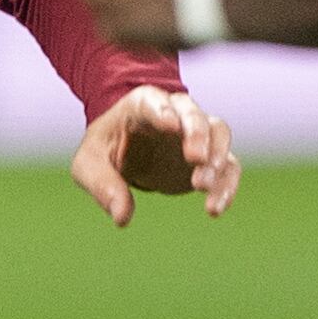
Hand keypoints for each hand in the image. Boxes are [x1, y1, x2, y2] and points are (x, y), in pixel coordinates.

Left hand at [70, 85, 239, 228]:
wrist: (128, 152)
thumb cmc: (106, 150)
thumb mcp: (89, 165)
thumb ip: (102, 185)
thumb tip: (121, 217)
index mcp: (141, 105)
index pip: (153, 101)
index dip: (162, 110)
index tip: (170, 125)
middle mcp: (175, 112)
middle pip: (193, 114)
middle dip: (197, 135)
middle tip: (197, 159)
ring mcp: (197, 133)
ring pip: (218, 134)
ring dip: (216, 158)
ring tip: (201, 187)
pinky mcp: (210, 157)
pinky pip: (229, 165)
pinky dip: (226, 185)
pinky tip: (215, 208)